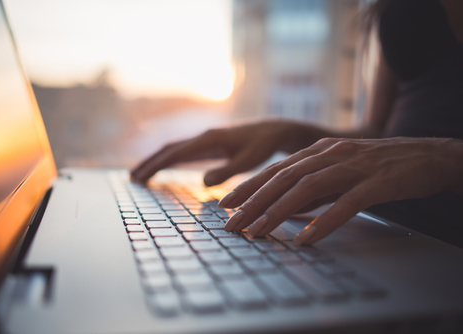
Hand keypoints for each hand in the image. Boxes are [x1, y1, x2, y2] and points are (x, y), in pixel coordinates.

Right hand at [131, 119, 318, 185]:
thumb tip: (203, 182)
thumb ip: (227, 171)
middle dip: (150, 163)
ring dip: (156, 161)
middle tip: (132, 178)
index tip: (140, 177)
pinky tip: (164, 168)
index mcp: (209, 139)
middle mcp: (203, 137)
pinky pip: (183, 152)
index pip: (175, 153)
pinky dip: (169, 160)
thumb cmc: (263, 146)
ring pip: (174, 149)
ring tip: (140, 175)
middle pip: (169, 149)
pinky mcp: (209, 144)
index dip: (156, 165)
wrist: (273, 131)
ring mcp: (205, 139)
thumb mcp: (249, 161)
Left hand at [220, 137, 462, 244]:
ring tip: (258, 232)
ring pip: (308, 189)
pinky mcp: (377, 181)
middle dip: (253, 202)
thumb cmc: (379, 165)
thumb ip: (313, 186)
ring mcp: (353, 166)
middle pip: (284, 178)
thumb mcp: (339, 170)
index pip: (275, 170)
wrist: (427, 154)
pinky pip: (346, 203)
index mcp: (318, 151)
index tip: (225, 204)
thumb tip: (286, 208)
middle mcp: (330, 155)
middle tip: (232, 224)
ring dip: (279, 212)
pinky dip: (324, 221)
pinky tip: (307, 238)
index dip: (248, 186)